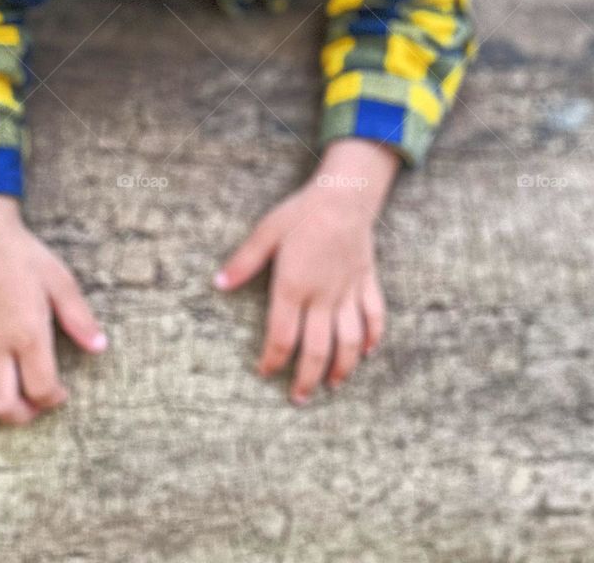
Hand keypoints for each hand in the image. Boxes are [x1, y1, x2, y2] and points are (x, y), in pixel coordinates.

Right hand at [0, 207, 107, 424]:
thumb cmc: (25, 258)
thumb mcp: (62, 282)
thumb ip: (80, 319)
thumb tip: (99, 346)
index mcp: (27, 333)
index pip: (40, 387)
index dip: (53, 399)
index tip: (61, 393)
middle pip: (1, 404)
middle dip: (21, 415)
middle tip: (34, 404)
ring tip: (5, 393)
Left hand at [213, 179, 385, 404]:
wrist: (346, 193)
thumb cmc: (301, 212)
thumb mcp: (266, 232)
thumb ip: (243, 262)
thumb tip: (218, 285)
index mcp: (294, 285)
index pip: (282, 336)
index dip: (273, 359)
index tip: (265, 373)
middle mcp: (323, 295)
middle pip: (317, 349)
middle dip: (306, 378)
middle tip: (298, 399)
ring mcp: (348, 291)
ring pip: (349, 341)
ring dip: (342, 368)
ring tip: (332, 386)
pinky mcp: (366, 281)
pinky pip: (375, 315)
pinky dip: (373, 337)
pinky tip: (366, 353)